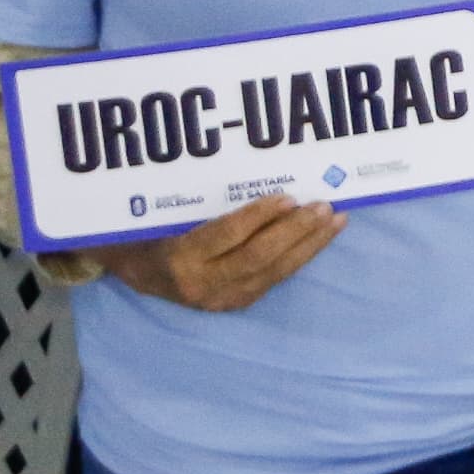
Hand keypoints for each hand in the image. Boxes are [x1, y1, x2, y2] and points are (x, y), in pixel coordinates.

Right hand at [99, 197, 343, 310]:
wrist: (137, 273)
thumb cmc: (148, 230)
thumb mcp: (161, 212)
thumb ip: (196, 199)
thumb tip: (249, 171)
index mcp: (178, 258)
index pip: (227, 237)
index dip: (259, 217)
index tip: (287, 197)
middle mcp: (201, 284)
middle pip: (258, 258)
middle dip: (295, 231)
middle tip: (323, 206)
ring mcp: (221, 299)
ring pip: (274, 272)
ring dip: (309, 244)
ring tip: (335, 220)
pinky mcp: (237, 303)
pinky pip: (275, 278)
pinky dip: (301, 256)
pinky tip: (321, 238)